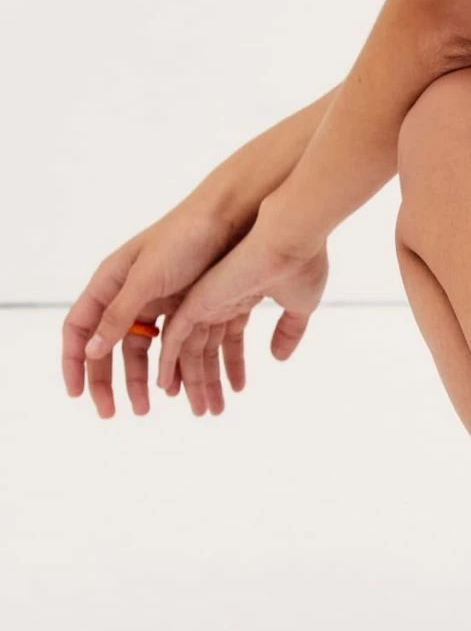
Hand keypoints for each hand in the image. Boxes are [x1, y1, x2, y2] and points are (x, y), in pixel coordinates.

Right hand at [64, 190, 261, 418]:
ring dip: (167, 383)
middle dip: (121, 383)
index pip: (80, 329)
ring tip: (180, 409)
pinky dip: (198, 369)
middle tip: (125, 414)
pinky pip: (193, 346)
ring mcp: (166, 303)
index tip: (77, 395)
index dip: (75, 362)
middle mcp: (135, 296)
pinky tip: (205, 390)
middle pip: (119, 349)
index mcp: (112, 284)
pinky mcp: (198, 306)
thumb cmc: (185, 238)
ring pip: (160, 354)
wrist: (235, 216)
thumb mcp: (146, 278)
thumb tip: (92, 350)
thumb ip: (119, 314)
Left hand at [145, 210, 329, 415]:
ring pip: (187, 349)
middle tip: (209, 411)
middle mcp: (217, 299)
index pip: (227, 338)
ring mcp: (204, 300)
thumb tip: (279, 357)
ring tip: (199, 411)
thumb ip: (289, 331)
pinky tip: (166, 385)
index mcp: (240, 296)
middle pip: (204, 348)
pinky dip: (168, 363)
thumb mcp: (302, 304)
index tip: (235, 391)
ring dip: (191, 382)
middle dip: (208, 382)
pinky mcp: (194, 300)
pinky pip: (172, 338)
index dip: (231, 366)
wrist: (290, 235)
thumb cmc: (301, 261)